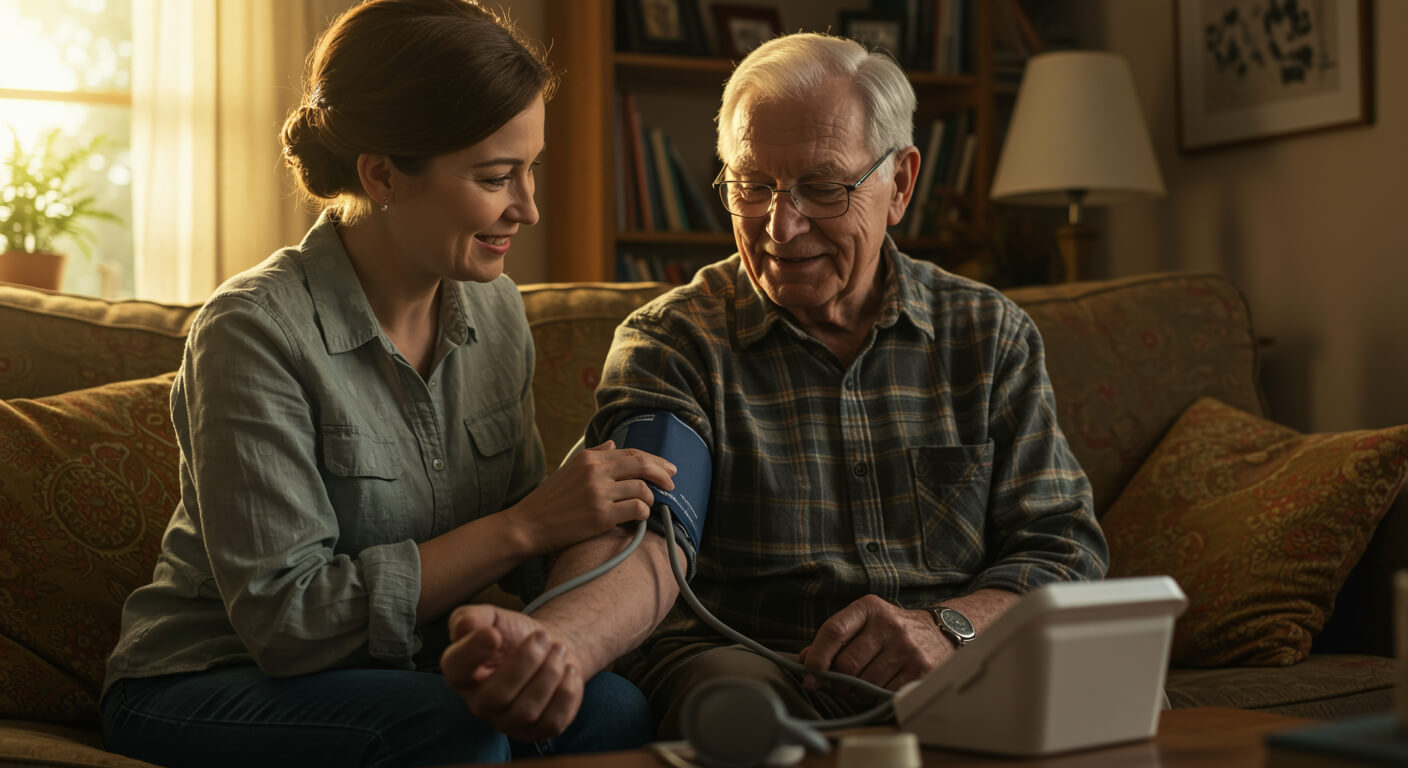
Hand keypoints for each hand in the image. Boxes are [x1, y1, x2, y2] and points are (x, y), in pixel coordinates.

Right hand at [441, 604, 584, 741]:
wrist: (548, 648)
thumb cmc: (513, 634)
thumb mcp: (493, 617)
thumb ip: (474, 616)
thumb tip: (464, 626)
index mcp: (460, 672)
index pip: (456, 668)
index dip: (473, 651)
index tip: (494, 634)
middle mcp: (479, 703)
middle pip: (496, 696)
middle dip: (526, 661)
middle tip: (543, 637)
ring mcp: (506, 722)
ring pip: (526, 711)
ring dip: (549, 674)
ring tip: (558, 650)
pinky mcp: (535, 731)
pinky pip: (552, 723)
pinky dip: (565, 693)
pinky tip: (568, 671)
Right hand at [509, 440, 675, 553]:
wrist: (528, 524)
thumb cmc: (549, 500)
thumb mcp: (569, 469)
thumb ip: (594, 455)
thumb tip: (614, 444)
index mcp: (589, 458)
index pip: (631, 453)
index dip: (654, 460)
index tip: (668, 468)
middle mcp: (595, 472)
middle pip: (642, 466)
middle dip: (662, 473)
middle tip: (672, 483)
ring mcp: (599, 493)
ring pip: (642, 489)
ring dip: (651, 498)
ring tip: (647, 505)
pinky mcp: (601, 516)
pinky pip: (636, 509)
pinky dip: (643, 512)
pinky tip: (639, 517)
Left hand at [799, 595, 949, 694]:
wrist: (940, 632)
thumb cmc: (891, 630)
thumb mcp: (864, 623)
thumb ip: (835, 638)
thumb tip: (804, 660)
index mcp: (869, 608)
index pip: (833, 631)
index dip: (816, 657)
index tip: (809, 675)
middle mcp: (889, 625)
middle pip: (846, 664)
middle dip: (838, 680)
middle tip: (840, 683)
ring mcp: (906, 648)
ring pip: (864, 683)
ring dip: (857, 691)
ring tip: (864, 682)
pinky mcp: (920, 670)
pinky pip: (884, 693)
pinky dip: (876, 696)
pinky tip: (882, 685)